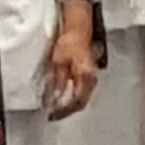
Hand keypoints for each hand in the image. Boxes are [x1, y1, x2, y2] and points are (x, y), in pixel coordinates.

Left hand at [43, 3, 100, 118]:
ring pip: (83, 98)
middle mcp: (91, 80)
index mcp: (86, 78)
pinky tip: (64, 96)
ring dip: (70, 105)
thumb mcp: (59, 63)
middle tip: (54, 114)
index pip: (76, 101)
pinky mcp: (88, 74)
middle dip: (67, 111)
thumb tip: (54, 99)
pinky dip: (73, 97)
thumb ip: (57, 83)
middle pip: (81, 103)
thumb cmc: (71, 42)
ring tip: (57, 107)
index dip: (64, 110)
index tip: (53, 114)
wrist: (78, 29)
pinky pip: (82, 91)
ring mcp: (91, 77)